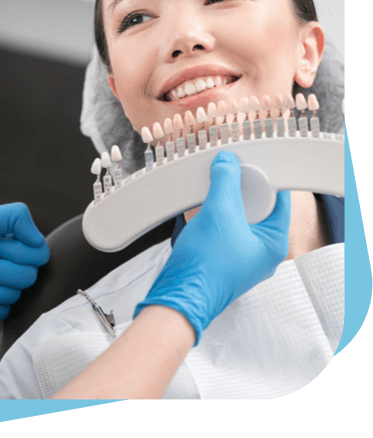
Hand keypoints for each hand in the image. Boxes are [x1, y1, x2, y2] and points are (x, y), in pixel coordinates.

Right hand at [134, 151, 289, 344]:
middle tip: (226, 177)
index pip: (279, 198)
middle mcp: (261, 251)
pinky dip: (215, 215)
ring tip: (211, 195)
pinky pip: (225, 227)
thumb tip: (228, 162)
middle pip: (258, 205)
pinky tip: (203, 211)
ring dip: (224, 202)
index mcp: (274, 243)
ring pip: (239, 216)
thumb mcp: (219, 212)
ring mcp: (242, 255)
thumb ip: (226, 181)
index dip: (263, 178)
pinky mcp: (223, 256)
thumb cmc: (205, 267)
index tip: (246, 165)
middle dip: (240, 189)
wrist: (178, 296)